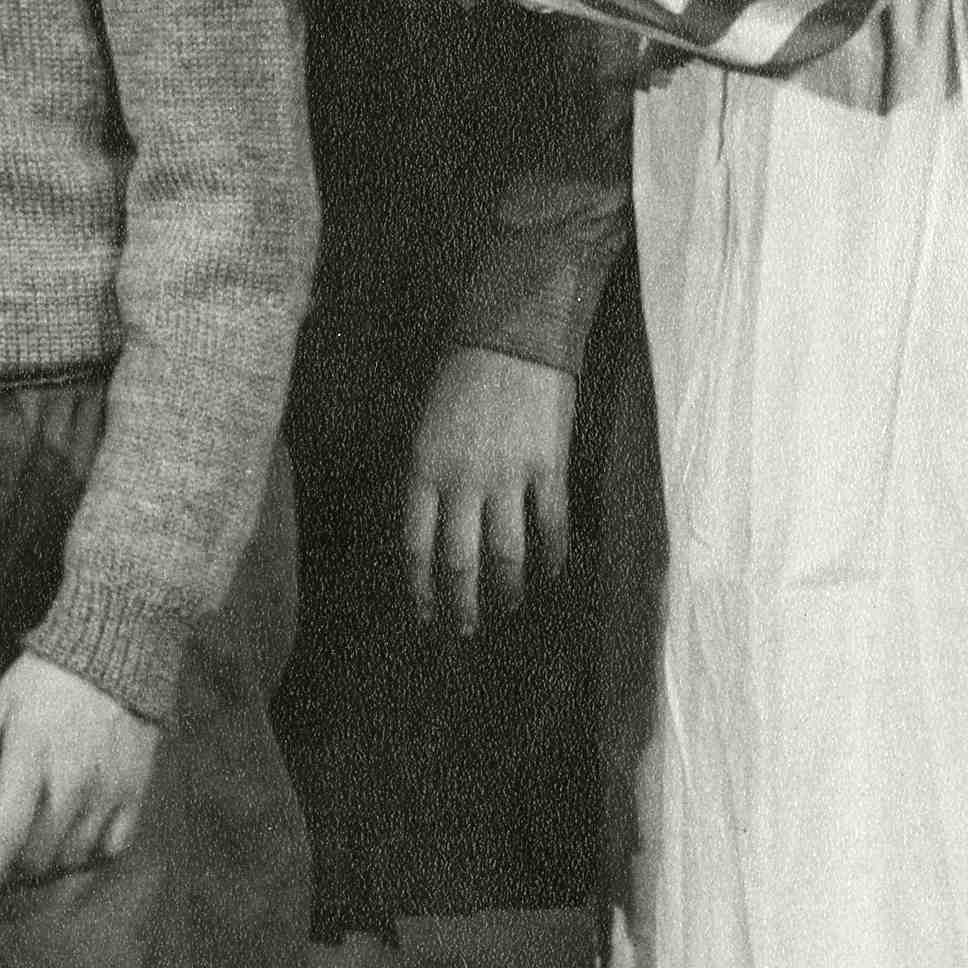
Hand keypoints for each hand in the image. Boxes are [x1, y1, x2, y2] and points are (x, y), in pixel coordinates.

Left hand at [0, 648, 158, 903]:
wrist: (115, 651)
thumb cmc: (44, 680)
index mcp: (29, 759)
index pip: (4, 835)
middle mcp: (71, 783)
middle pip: (38, 857)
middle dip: (11, 874)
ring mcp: (107, 791)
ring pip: (74, 860)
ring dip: (47, 869)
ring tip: (31, 857)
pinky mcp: (135, 792)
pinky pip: (113, 848)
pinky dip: (89, 858)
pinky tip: (72, 847)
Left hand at [404, 346, 575, 634]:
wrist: (511, 338)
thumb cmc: (459, 381)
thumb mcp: (423, 429)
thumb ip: (426, 480)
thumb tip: (431, 534)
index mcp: (422, 469)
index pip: (415, 546)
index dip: (420, 587)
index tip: (424, 614)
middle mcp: (462, 480)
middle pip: (460, 562)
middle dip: (461, 605)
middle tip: (464, 629)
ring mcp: (508, 476)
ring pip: (508, 556)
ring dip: (508, 591)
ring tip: (508, 607)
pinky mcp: (549, 469)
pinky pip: (552, 528)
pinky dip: (552, 558)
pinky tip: (551, 573)